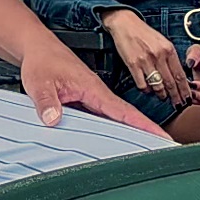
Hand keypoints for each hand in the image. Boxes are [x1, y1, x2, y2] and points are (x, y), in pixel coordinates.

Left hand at [20, 41, 170, 139]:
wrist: (37, 48)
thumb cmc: (42, 60)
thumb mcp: (40, 83)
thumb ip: (47, 102)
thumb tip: (53, 120)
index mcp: (93, 89)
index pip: (124, 111)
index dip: (144, 125)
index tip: (162, 137)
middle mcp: (96, 94)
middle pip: (125, 118)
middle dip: (144, 133)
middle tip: (161, 151)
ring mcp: (90, 97)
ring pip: (113, 119)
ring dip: (128, 133)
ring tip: (143, 151)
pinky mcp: (82, 100)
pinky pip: (100, 117)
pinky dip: (108, 129)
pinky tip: (110, 142)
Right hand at [102, 9, 190, 107]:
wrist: (125, 23)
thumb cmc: (144, 33)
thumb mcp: (163, 42)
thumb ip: (171, 57)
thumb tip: (178, 75)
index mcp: (168, 50)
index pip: (180, 75)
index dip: (185, 89)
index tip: (187, 98)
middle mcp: (158, 56)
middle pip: (170, 83)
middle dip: (176, 96)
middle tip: (178, 104)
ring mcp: (145, 61)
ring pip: (157, 86)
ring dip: (161, 95)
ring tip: (163, 97)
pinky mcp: (132, 64)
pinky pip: (142, 84)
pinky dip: (146, 90)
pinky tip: (148, 90)